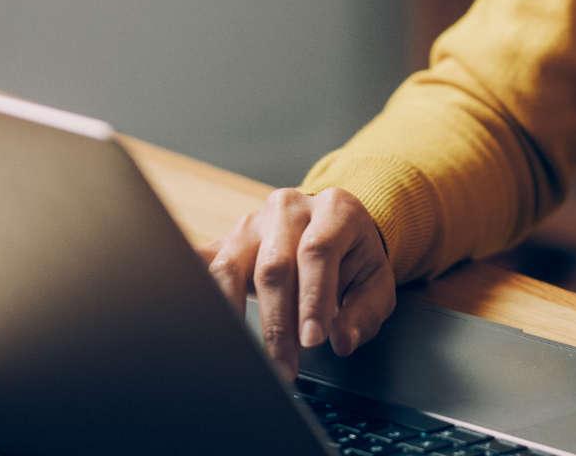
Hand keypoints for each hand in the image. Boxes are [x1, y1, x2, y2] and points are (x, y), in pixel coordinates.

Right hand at [195, 186, 394, 378]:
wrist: (330, 229)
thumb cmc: (354, 258)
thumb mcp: (375, 280)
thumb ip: (364, 312)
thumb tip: (342, 341)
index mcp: (334, 209)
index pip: (317, 251)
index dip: (312, 299)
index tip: (312, 341)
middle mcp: (289, 209)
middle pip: (274, 265)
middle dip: (278, 323)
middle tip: (285, 366)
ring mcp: (252, 224)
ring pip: (230, 268)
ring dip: (237, 318)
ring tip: (249, 358)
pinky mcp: (224, 241)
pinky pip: (203, 268)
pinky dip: (200, 297)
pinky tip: (206, 327)